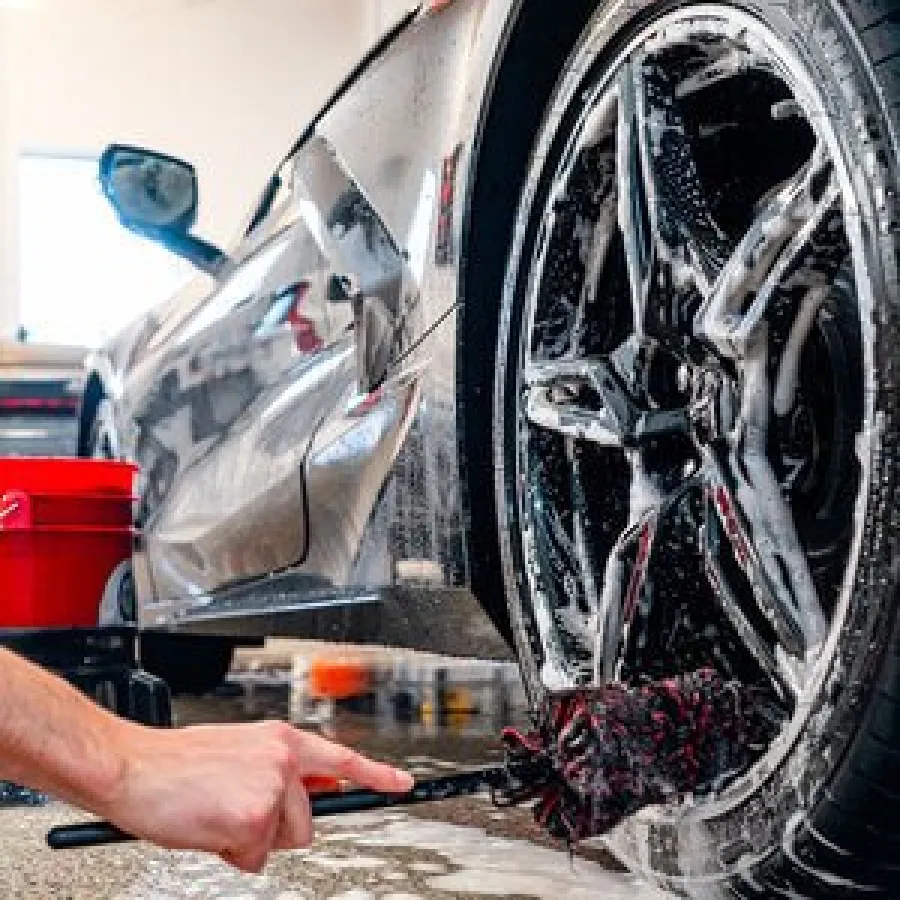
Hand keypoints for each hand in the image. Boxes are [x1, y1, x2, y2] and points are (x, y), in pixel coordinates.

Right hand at [100, 720, 413, 871]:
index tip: (402, 785)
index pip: (341, 757)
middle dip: (275, 830)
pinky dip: (230, 853)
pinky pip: (254, 858)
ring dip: (251, 841)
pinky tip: (208, 827)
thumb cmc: (177, 764)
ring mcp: (271, 788)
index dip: (376, 775)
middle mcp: (283, 760)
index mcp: (280, 740)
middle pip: (308, 821)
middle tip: (234, 814)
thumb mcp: (238, 753)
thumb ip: (276, 769)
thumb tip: (308, 789)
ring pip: (283, 841)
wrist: (135, 767)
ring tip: (217, 817)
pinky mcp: (254, 817)